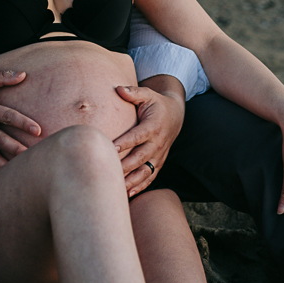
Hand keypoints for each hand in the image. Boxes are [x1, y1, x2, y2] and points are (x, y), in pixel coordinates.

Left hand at [113, 81, 185, 196]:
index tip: (111, 149)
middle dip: (124, 167)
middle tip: (108, 173)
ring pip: (145, 171)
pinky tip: (127, 194)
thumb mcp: (147, 94)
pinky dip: (140, 186)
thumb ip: (133, 92)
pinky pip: (150, 177)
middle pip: (139, 158)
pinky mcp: (159, 162)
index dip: (124, 143)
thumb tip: (118, 88)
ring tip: (116, 189)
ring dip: (131, 181)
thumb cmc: (155, 103)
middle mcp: (157, 143)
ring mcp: (159, 155)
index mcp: (153, 126)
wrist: (175, 115)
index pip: (137, 137)